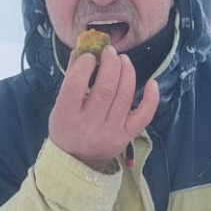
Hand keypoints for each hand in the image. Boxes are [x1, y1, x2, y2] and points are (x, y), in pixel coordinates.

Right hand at [48, 45, 158, 172]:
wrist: (76, 161)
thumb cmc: (66, 127)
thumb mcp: (59, 105)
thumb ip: (71, 77)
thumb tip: (84, 49)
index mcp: (66, 115)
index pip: (76, 85)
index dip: (85, 65)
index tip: (90, 55)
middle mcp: (89, 125)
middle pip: (105, 88)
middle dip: (111, 64)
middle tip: (111, 52)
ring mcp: (110, 132)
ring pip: (124, 96)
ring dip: (127, 73)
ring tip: (123, 60)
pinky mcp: (126, 136)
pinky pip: (144, 115)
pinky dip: (151, 98)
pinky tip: (151, 82)